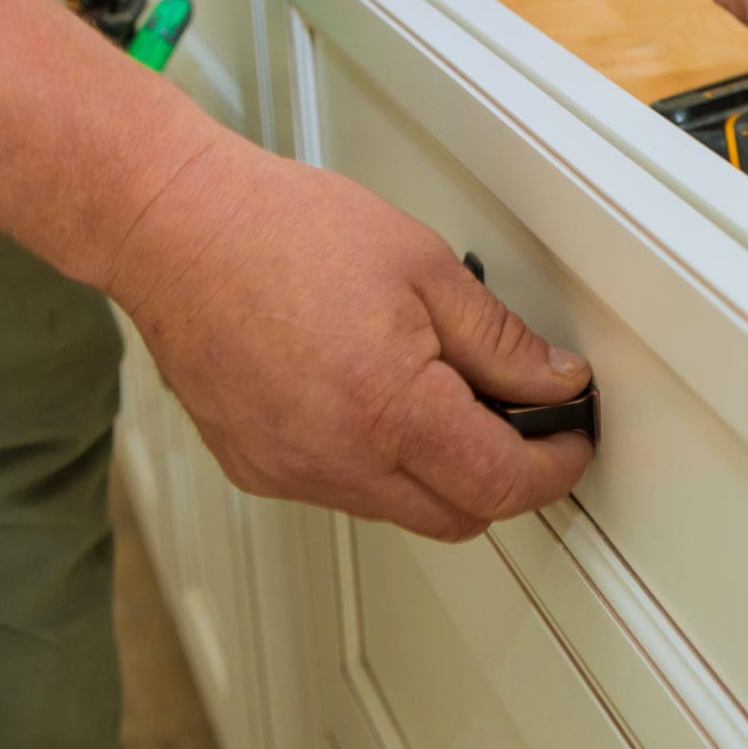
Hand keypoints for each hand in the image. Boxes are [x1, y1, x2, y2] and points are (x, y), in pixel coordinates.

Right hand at [104, 133, 592, 541]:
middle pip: (458, 517)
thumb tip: (554, 381)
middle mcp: (336, 459)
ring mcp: (292, 472)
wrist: (177, 231)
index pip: (502, 483)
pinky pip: (345, 492)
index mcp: (389, 409)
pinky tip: (377, 401)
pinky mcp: (257, 470)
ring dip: (439, 473)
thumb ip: (500, 341)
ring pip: (401, 510)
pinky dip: (380, 464)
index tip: (571, 443)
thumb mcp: (426, 268)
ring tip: (442, 394)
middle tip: (524, 421)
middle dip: (504, 478)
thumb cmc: (283, 232)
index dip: (555, 468)